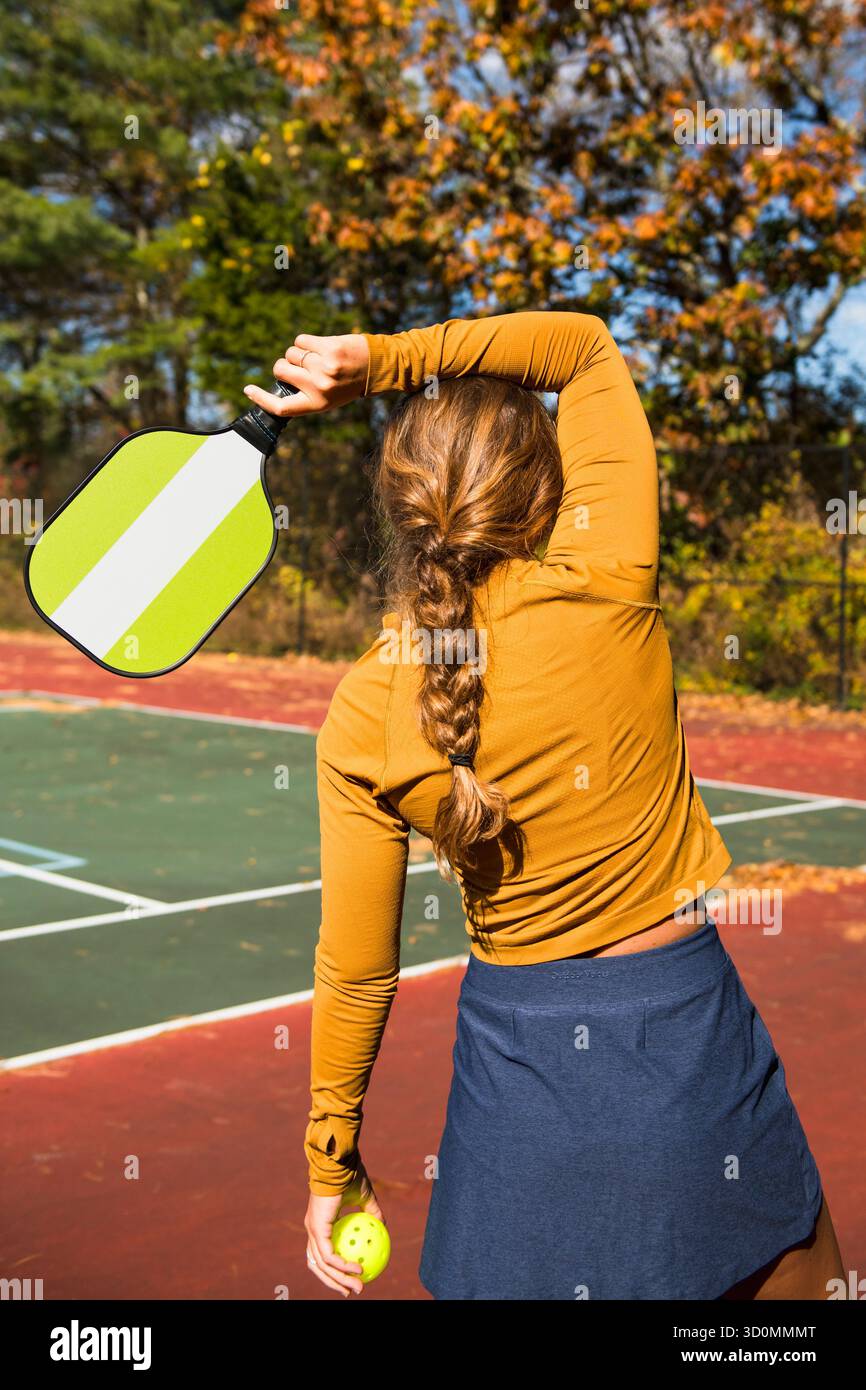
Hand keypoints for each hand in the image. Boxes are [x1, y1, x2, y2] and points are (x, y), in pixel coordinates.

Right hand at [243, 333, 368, 417]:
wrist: (376, 367)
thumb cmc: (348, 383)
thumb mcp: (329, 398)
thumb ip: (305, 394)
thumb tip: (278, 380)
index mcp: (317, 405)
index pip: (281, 407)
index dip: (261, 399)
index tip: (248, 390)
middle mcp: (319, 388)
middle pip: (280, 370)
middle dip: (284, 364)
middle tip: (301, 366)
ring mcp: (323, 367)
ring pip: (291, 353)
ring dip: (299, 352)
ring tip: (319, 358)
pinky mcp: (328, 348)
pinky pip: (301, 340)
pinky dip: (306, 341)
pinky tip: (322, 347)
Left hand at [304, 1166, 385, 1297]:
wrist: (340, 1161)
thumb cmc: (350, 1174)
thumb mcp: (365, 1196)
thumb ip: (372, 1212)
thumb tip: (383, 1227)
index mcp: (320, 1222)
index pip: (323, 1253)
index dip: (333, 1269)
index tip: (352, 1278)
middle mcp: (313, 1228)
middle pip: (319, 1265)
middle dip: (335, 1282)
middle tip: (352, 1291)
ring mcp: (313, 1229)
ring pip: (323, 1265)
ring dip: (340, 1280)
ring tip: (358, 1287)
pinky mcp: (317, 1228)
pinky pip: (330, 1255)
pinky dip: (343, 1266)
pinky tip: (359, 1269)